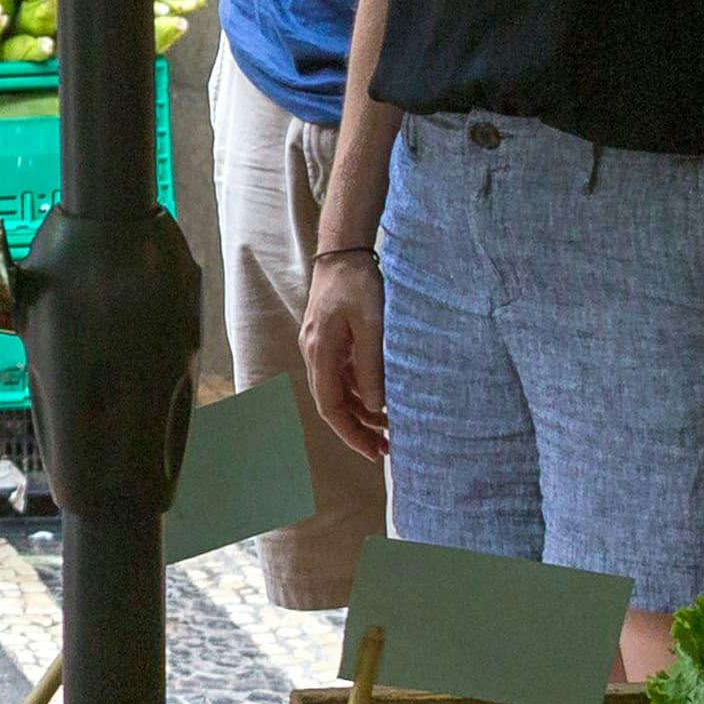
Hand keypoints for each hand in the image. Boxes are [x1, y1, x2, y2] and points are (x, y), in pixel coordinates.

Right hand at [299, 247, 389, 461]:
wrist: (343, 252)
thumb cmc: (358, 283)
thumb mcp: (372, 325)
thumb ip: (371, 366)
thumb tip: (374, 406)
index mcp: (320, 352)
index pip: (330, 406)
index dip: (350, 433)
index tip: (372, 452)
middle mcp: (314, 354)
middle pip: (331, 404)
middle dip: (357, 430)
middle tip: (385, 449)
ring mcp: (320, 347)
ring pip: (338, 392)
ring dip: (361, 412)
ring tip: (389, 428)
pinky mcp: (331, 340)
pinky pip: (342, 376)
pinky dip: (360, 393)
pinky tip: (380, 399)